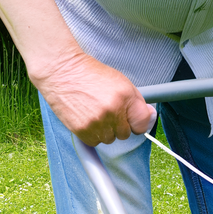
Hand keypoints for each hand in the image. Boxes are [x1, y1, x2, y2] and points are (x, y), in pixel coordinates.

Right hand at [32, 48, 156, 145]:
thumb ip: (135, 101)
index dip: (138, 123)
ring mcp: (97, 121)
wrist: (63, 71)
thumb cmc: (91, 74)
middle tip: (108, 112)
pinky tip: (87, 119)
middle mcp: (113, 111)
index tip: (133, 122)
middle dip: (119, 125)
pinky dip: (92, 134)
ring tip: (95, 113)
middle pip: (125, 134)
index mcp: (126, 97)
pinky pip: (94, 142)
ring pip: (109, 139)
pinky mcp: (82, 129)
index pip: (142, 124)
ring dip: (105, 130)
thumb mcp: (120, 81)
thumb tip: (149, 117)